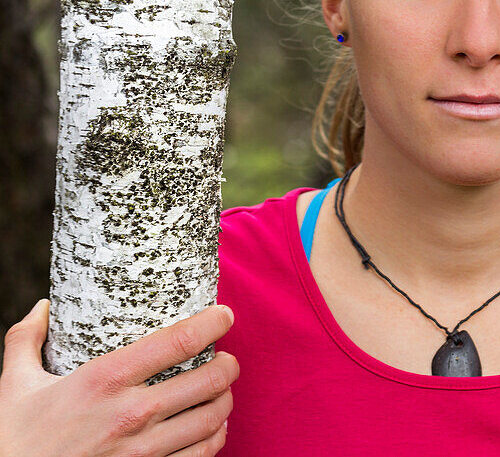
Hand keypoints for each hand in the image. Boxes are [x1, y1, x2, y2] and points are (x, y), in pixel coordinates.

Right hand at [0, 299, 237, 456]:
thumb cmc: (13, 439)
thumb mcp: (14, 386)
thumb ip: (26, 341)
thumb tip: (42, 307)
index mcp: (103, 380)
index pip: (178, 341)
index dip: (213, 323)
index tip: (225, 316)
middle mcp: (130, 414)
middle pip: (210, 380)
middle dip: (228, 364)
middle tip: (227, 358)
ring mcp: (142, 451)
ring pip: (213, 418)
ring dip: (226, 399)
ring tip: (222, 389)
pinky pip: (202, 455)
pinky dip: (216, 437)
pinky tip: (212, 427)